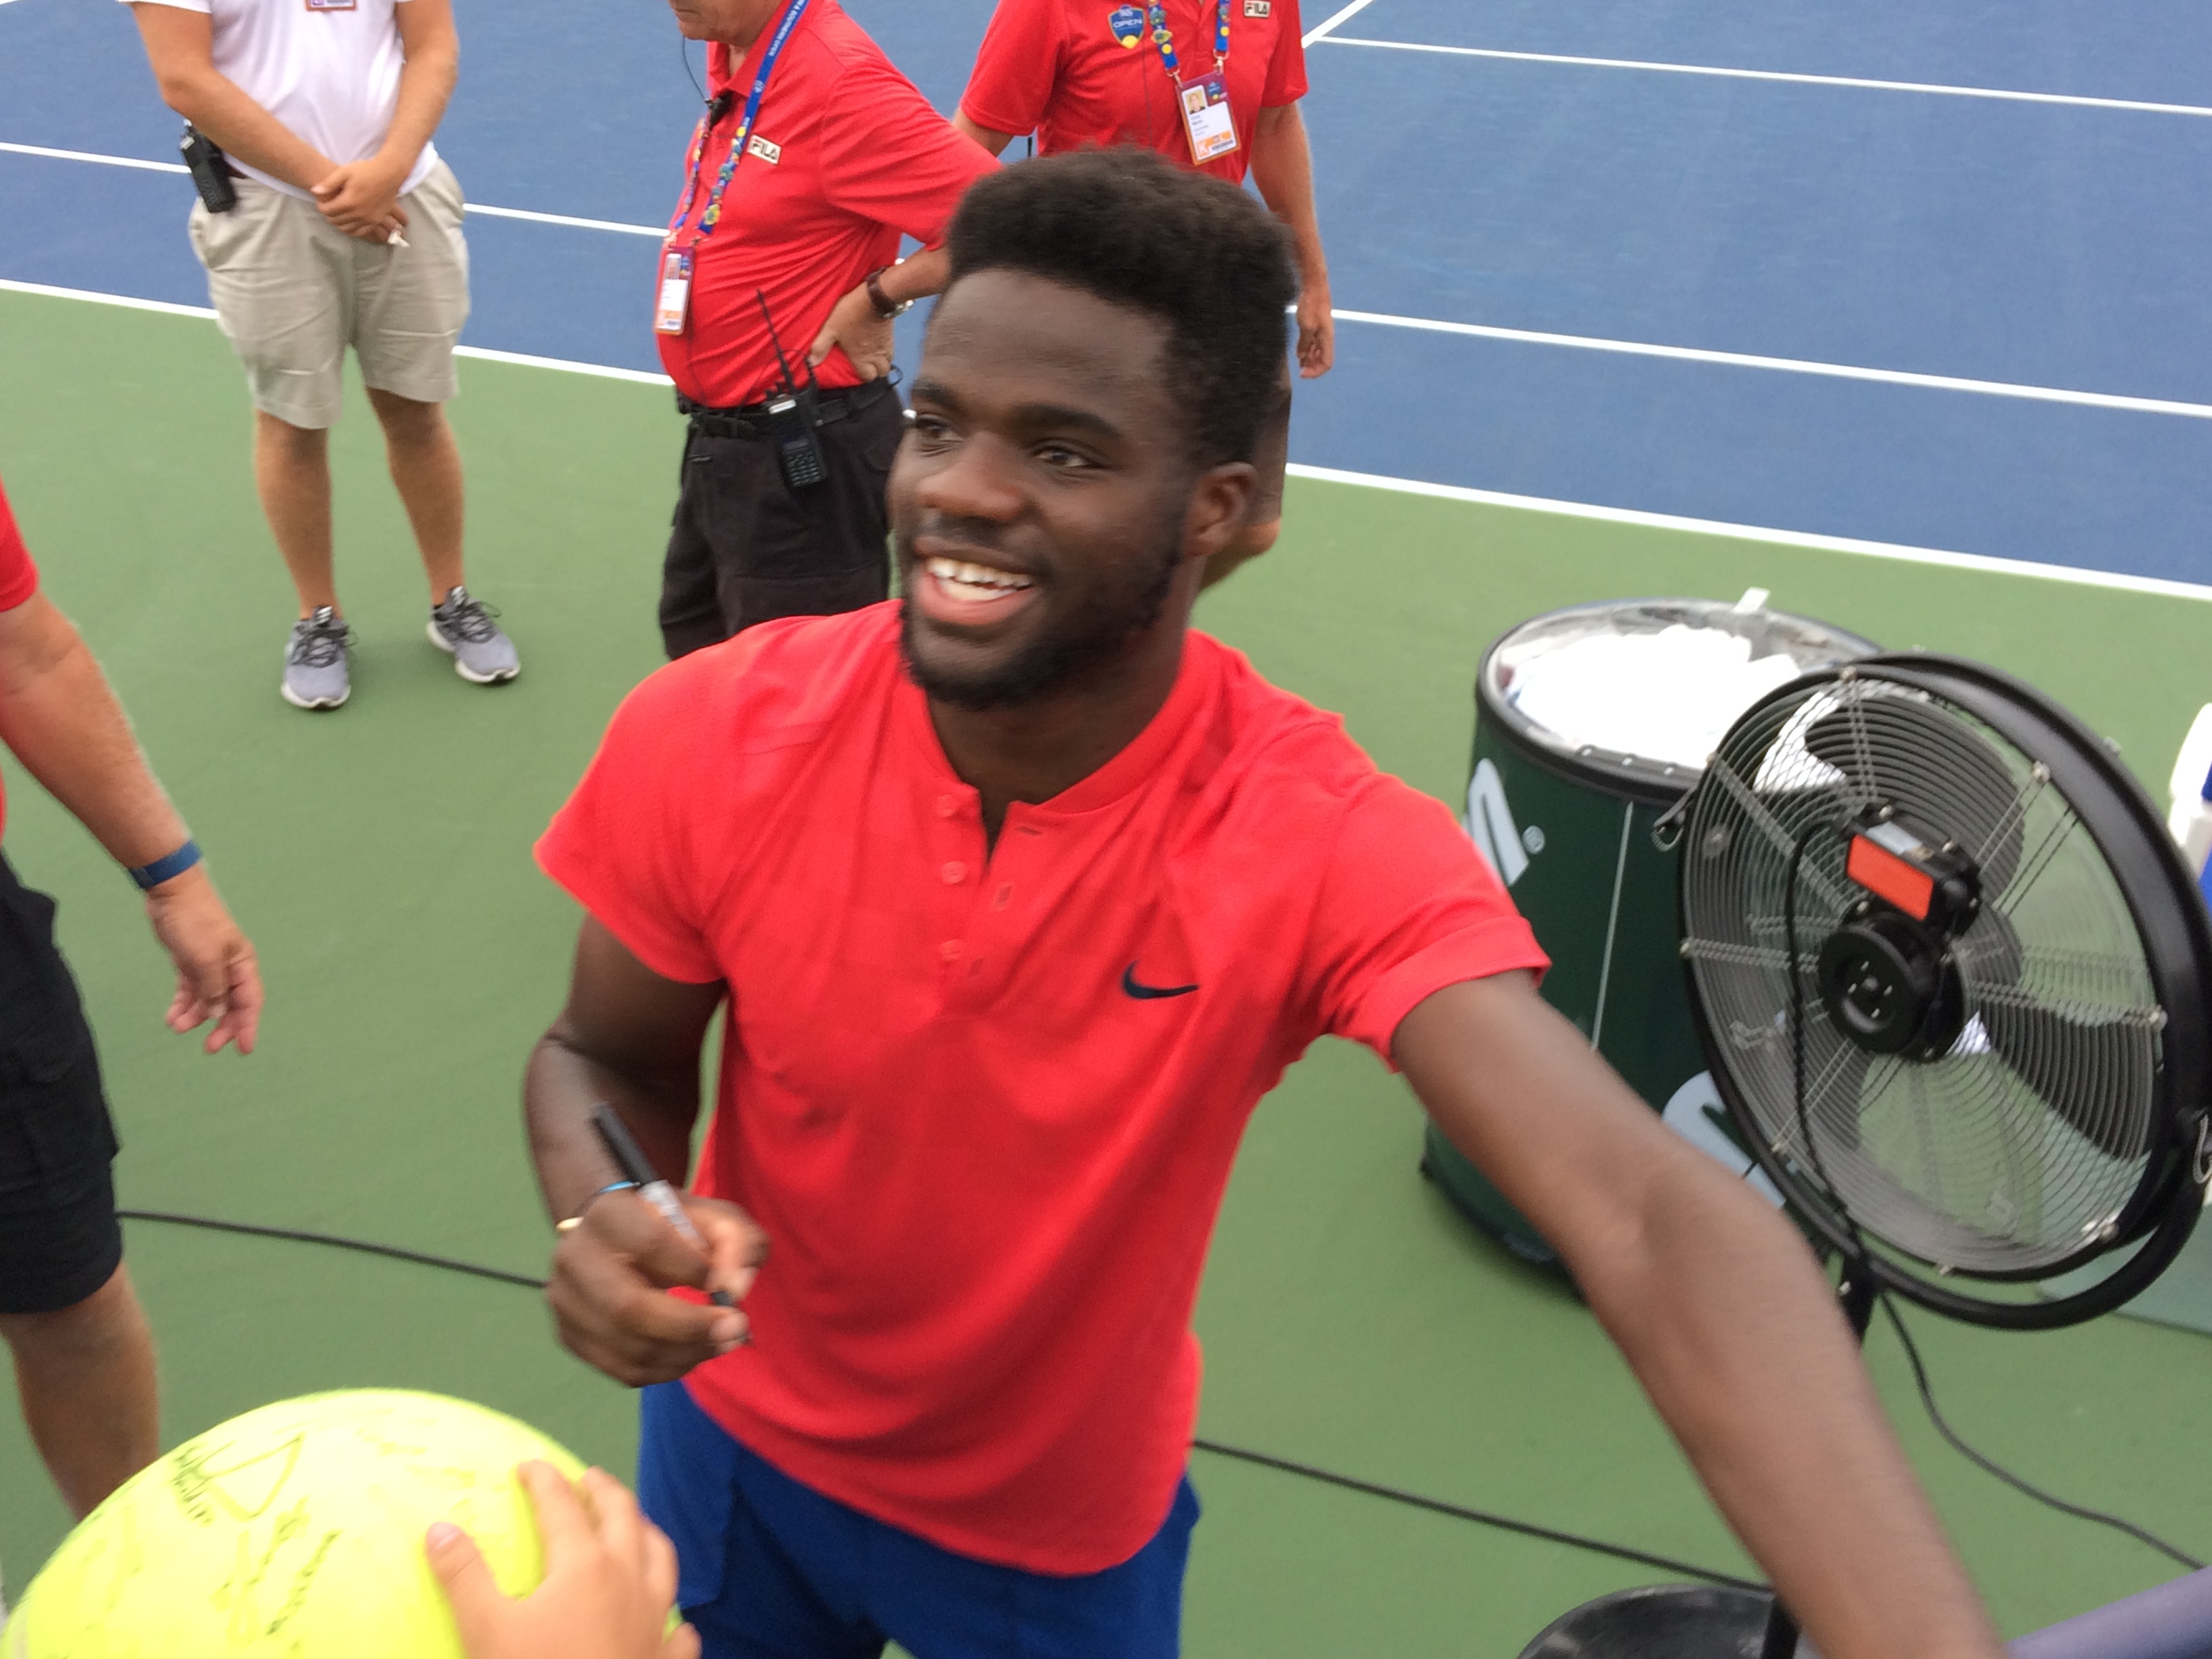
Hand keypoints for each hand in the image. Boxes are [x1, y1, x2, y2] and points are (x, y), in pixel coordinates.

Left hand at [144, 865, 260, 1054]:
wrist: (172, 894)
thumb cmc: (195, 923)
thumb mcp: (205, 958)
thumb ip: (214, 988)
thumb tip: (220, 1014)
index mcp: (241, 964)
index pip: (250, 1001)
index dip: (248, 1026)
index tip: (243, 1049)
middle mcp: (229, 968)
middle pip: (230, 1005)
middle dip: (221, 1027)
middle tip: (209, 1048)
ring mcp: (208, 966)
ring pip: (207, 1000)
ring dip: (195, 1017)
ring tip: (177, 1027)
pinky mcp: (189, 963)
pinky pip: (189, 991)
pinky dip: (182, 1005)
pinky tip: (171, 1017)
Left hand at [312, 158, 410, 240]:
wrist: (389, 174)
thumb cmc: (366, 170)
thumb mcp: (344, 171)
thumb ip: (329, 183)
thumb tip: (314, 192)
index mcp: (349, 201)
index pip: (328, 211)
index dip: (321, 206)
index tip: (320, 202)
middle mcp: (359, 213)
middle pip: (336, 221)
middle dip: (329, 215)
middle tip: (328, 208)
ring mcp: (369, 219)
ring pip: (347, 229)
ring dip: (339, 223)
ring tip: (337, 215)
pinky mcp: (376, 221)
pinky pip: (361, 232)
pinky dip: (352, 230)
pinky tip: (349, 222)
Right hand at [428, 1462, 698, 1658]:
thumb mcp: (485, 1630)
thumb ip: (464, 1576)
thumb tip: (440, 1528)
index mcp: (585, 1564)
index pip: (563, 1505)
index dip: (544, 1480)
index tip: (528, 1466)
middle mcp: (629, 1579)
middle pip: (624, 1517)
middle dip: (605, 1490)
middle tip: (589, 1477)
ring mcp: (655, 1619)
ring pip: (661, 1559)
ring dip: (647, 1535)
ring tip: (635, 1526)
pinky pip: (679, 1630)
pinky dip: (676, 1618)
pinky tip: (673, 1621)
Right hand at [547, 1189, 766, 1386]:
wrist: (619, 1239)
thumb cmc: (674, 1227)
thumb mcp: (715, 1218)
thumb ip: (737, 1242)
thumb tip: (734, 1288)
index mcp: (608, 1214)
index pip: (651, 1243)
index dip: (694, 1270)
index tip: (727, 1286)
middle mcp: (574, 1257)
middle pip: (629, 1307)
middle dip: (691, 1327)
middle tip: (735, 1330)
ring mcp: (566, 1301)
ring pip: (628, 1348)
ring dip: (686, 1354)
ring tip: (721, 1342)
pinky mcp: (570, 1337)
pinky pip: (623, 1370)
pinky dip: (667, 1370)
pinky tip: (691, 1353)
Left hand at [807, 285, 893, 382]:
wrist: (874, 297)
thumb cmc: (850, 314)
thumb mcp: (831, 328)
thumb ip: (821, 346)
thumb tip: (811, 363)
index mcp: (861, 358)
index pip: (868, 378)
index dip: (863, 376)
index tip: (856, 371)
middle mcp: (876, 356)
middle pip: (882, 373)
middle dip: (875, 372)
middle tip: (865, 364)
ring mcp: (886, 346)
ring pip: (888, 362)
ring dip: (881, 362)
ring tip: (873, 356)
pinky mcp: (892, 336)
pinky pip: (892, 349)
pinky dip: (886, 351)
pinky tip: (879, 344)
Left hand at [1294, 280, 1333, 377]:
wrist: (1314, 288)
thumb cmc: (1312, 305)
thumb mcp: (1306, 327)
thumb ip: (1304, 343)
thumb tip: (1302, 357)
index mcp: (1327, 339)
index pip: (1326, 363)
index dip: (1315, 371)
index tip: (1302, 373)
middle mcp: (1326, 338)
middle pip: (1322, 359)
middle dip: (1312, 367)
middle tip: (1300, 371)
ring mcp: (1321, 332)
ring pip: (1317, 352)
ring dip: (1309, 360)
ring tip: (1299, 365)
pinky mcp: (1316, 327)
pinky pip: (1313, 344)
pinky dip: (1307, 351)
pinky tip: (1299, 354)